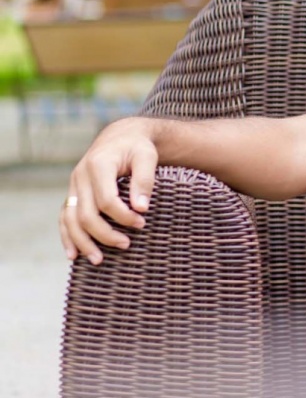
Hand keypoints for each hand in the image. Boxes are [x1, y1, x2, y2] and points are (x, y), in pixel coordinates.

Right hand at [60, 117, 159, 264]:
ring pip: (71, 220)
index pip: (107, 200)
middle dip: (105, 234)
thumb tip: (141, 208)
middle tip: (126, 244)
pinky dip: (67, 236)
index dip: (124, 216)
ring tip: (99, 260)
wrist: (121, 137)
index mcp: (98, 165)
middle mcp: (80, 176)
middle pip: (87, 214)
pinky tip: (73, 254)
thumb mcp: (147, 157)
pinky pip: (65, 218)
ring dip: (83, 242)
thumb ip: (145, 180)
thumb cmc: (137, 147)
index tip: (142, 223)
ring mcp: (73, 186)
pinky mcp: (73, 193)